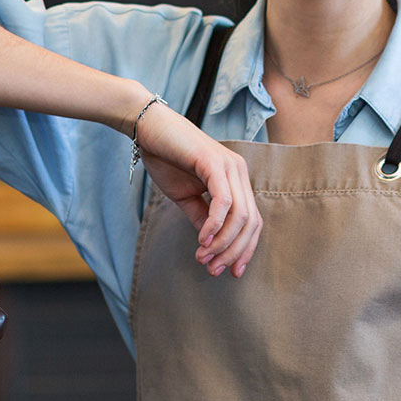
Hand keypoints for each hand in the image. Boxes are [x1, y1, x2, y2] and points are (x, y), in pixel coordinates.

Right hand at [132, 100, 262, 276]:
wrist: (148, 128)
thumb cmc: (166, 158)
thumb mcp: (186, 196)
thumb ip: (201, 218)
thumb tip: (211, 246)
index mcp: (236, 180)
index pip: (252, 221)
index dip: (244, 249)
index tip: (231, 272)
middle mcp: (239, 172)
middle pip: (251, 222)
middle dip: (234, 251)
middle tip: (214, 271)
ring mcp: (229, 166)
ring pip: (240, 215)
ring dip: (223, 243)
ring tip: (205, 259)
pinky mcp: (214, 163)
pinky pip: (223, 201)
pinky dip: (215, 225)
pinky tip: (203, 240)